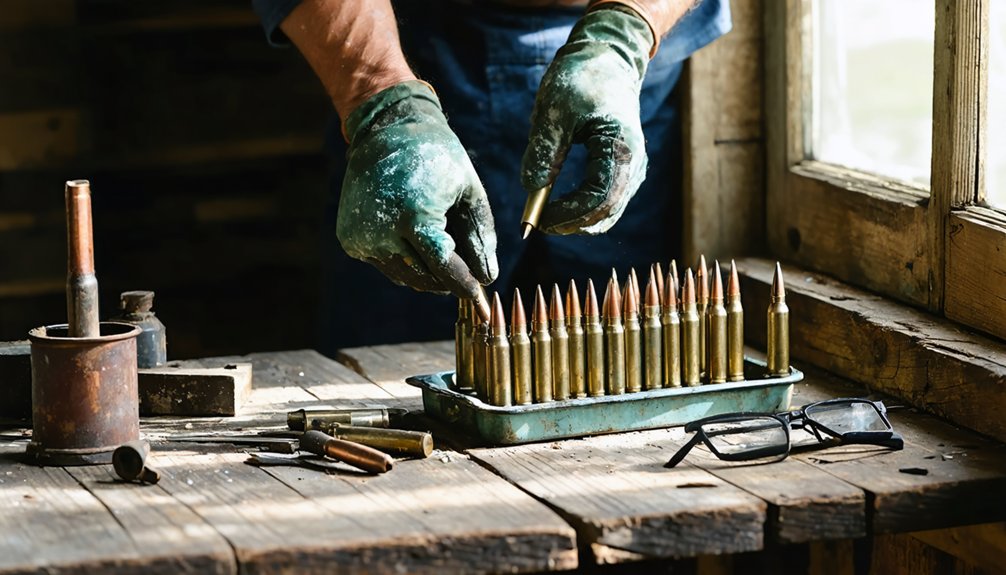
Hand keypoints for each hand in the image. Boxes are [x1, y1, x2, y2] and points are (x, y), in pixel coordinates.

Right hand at [337, 81, 497, 295]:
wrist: (385, 131)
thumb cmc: (436, 157)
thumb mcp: (468, 189)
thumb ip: (480, 235)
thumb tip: (487, 277)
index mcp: (413, 215)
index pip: (443, 266)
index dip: (463, 284)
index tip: (479, 296)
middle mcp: (382, 230)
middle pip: (425, 277)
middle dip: (449, 279)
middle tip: (468, 275)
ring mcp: (362, 237)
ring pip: (405, 277)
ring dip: (428, 273)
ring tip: (443, 251)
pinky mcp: (350, 239)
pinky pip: (387, 266)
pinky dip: (406, 262)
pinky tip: (415, 240)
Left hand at [521, 6, 653, 234]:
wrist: (606, 60)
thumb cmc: (580, 80)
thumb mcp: (554, 112)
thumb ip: (544, 151)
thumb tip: (531, 188)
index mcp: (620, 147)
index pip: (598, 197)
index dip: (567, 214)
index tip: (537, 218)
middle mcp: (634, 162)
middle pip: (607, 211)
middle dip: (572, 223)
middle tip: (539, 224)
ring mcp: (633, 167)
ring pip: (611, 211)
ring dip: (580, 221)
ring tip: (547, 218)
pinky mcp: (625, 168)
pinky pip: (610, 201)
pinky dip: (587, 210)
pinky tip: (563, 209)